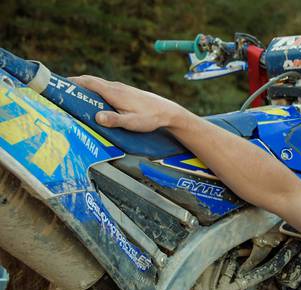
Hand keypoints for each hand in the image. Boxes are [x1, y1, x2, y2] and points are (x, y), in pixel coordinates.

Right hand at [69, 75, 191, 132]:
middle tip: (59, 90)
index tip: (58, 84)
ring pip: (98, 85)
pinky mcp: (125, 92)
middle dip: (75, 84)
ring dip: (84, 88)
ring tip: (71, 96)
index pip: (89, 82)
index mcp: (114, 92)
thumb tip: (97, 117)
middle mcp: (116, 87)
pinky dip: (94, 91)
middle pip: (90, 81)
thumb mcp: (132, 122)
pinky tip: (92, 101)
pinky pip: (105, 89)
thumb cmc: (150, 118)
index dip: (72, 82)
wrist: (167, 112)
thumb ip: (115, 120)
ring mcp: (120, 88)